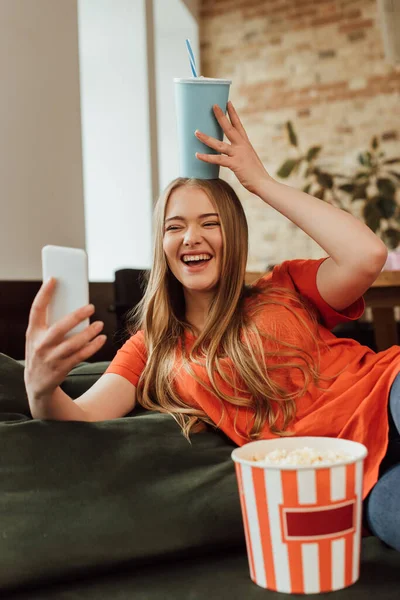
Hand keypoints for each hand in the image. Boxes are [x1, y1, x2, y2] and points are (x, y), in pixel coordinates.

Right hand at [24, 278, 106, 402]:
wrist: (36, 384)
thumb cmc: (41, 352)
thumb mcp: (37, 337)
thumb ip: (50, 323)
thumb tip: (73, 303)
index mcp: (32, 332)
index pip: (36, 309)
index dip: (44, 294)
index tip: (54, 279)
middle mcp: (40, 345)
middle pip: (59, 328)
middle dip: (76, 316)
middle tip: (91, 307)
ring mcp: (51, 358)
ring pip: (73, 344)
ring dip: (89, 333)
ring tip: (99, 324)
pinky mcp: (61, 369)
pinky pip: (80, 356)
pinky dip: (92, 347)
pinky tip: (101, 339)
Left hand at [195, 101, 271, 194]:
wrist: (263, 183)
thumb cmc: (255, 174)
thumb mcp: (249, 159)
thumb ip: (240, 154)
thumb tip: (231, 154)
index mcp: (246, 143)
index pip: (238, 125)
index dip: (233, 114)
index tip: (227, 103)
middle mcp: (242, 146)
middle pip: (229, 128)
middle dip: (221, 116)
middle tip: (213, 106)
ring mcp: (238, 154)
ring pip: (219, 144)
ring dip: (207, 138)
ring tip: (196, 132)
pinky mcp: (235, 164)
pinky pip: (218, 159)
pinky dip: (207, 157)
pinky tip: (197, 155)